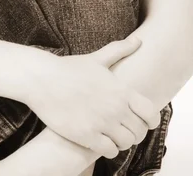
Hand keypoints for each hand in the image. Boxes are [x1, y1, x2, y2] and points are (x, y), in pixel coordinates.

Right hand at [23, 37, 160, 158]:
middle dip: (134, 132)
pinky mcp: (87, 135)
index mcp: (120, 90)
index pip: (150, 113)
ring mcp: (102, 123)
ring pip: (126, 143)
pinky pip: (110, 151)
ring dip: (122, 142)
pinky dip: (109, 149)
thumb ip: (120, 50)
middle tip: (124, 129)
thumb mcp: (96, 59)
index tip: (142, 121)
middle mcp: (115, 107)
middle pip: (139, 131)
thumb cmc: (68, 68)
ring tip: (113, 136)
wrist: (42, 79)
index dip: (150, 120)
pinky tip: (101, 141)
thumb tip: (139, 41)